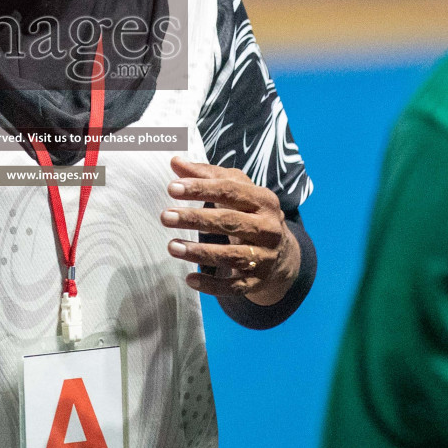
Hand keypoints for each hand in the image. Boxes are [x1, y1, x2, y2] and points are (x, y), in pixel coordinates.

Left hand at [160, 156, 299, 305]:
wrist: (282, 253)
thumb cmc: (249, 212)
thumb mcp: (236, 190)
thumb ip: (206, 175)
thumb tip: (175, 161)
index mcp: (264, 200)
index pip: (230, 190)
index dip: (201, 189)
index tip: (172, 188)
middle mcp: (269, 228)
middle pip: (229, 222)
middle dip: (195, 219)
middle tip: (165, 216)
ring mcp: (265, 256)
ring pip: (231, 256)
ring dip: (200, 252)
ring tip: (171, 246)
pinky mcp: (258, 281)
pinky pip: (234, 286)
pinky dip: (212, 285)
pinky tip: (190, 279)